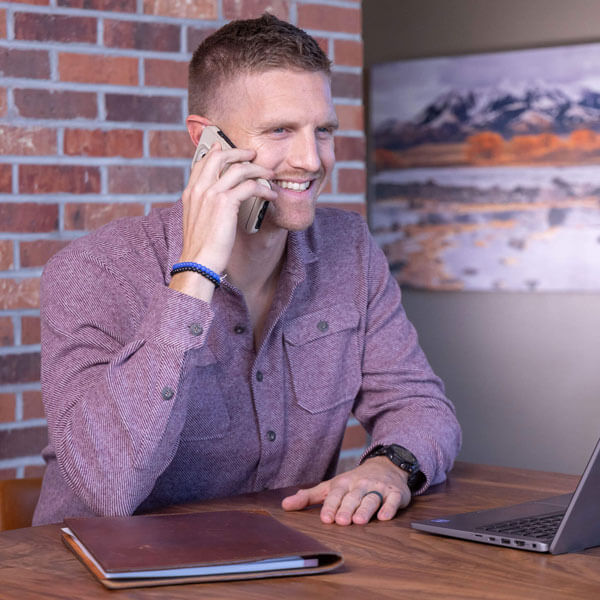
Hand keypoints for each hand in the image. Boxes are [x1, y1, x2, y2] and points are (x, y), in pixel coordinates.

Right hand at [170, 142, 275, 298]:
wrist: (198, 262)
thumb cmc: (201, 248)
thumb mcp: (197, 221)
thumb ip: (205, 206)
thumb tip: (219, 202)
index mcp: (190, 193)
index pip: (203, 162)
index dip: (216, 152)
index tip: (226, 148)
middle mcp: (199, 189)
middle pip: (220, 157)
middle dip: (239, 153)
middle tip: (252, 155)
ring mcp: (211, 194)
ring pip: (239, 169)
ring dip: (257, 169)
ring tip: (269, 173)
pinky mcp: (225, 203)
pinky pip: (250, 186)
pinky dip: (263, 188)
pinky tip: (271, 194)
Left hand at [281, 456, 411, 524]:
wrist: (386, 466)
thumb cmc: (354, 482)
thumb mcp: (331, 486)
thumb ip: (309, 497)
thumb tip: (284, 505)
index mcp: (343, 483)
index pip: (335, 495)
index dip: (331, 506)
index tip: (326, 518)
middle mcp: (360, 484)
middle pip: (353, 497)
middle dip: (347, 509)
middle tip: (342, 521)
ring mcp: (378, 488)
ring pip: (371, 499)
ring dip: (366, 509)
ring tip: (360, 521)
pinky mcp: (395, 493)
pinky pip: (393, 500)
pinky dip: (389, 508)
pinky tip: (384, 516)